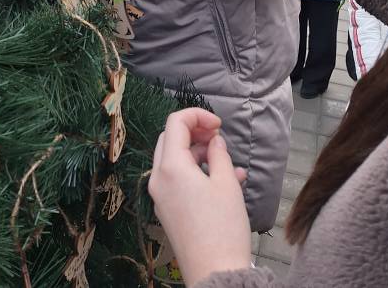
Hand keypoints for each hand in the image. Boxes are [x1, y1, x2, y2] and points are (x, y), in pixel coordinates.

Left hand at [149, 109, 250, 284]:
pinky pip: (177, 180)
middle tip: (219, 137)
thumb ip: (219, 154)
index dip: (198, 115)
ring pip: (174, 160)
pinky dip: (196, 173)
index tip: (219, 124)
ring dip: (199, 154)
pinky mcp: (167, 210)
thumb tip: (214, 141)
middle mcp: (158, 179)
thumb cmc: (223, 228)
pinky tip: (224, 180)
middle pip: (170, 139)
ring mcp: (160, 196)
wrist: (216, 274)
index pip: (175, 123)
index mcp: (169, 167)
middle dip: (195, 132)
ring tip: (229, 164)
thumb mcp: (226, 184)